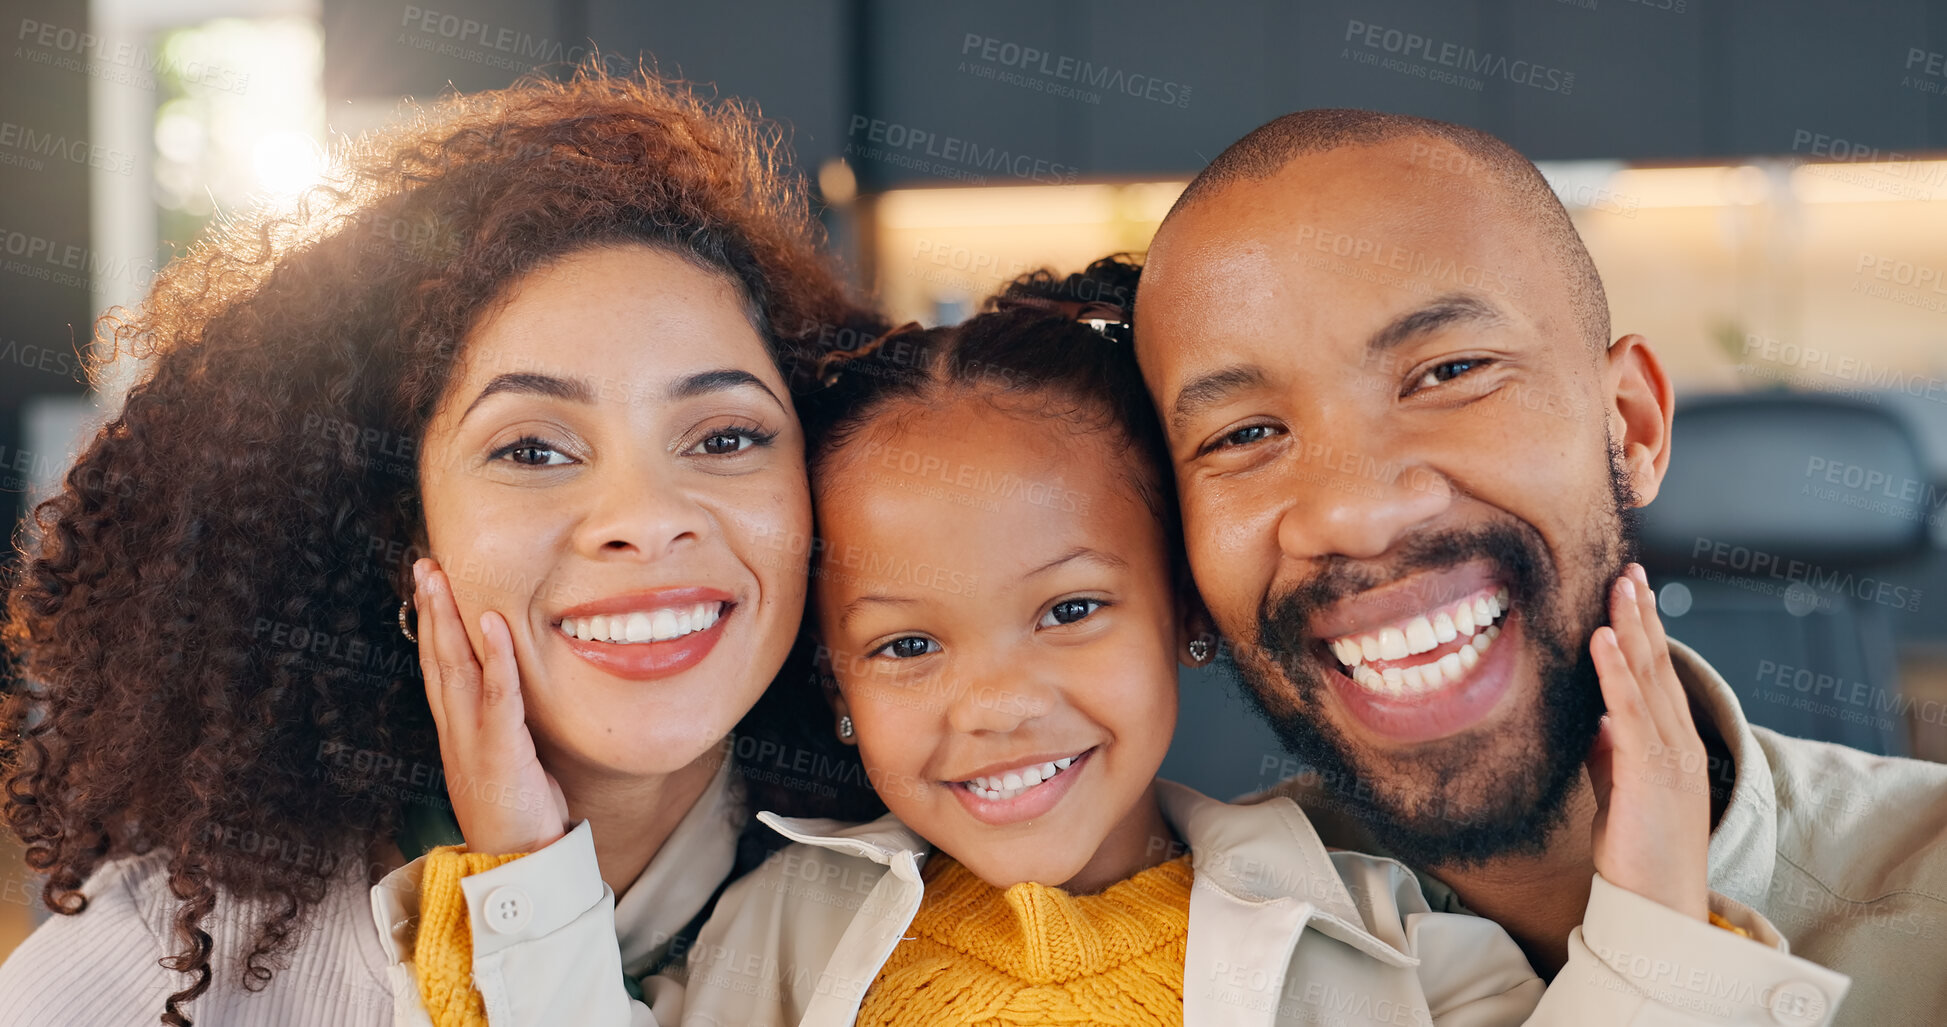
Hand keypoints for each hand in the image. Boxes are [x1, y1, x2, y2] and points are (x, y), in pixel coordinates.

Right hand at [414, 558, 568, 854]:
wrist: (516, 866)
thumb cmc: (519, 815)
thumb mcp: (506, 762)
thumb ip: (502, 728)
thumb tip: (510, 698)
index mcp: (457, 733)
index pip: (440, 669)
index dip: (433, 626)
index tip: (428, 587)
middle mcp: (457, 732)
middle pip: (438, 659)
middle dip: (430, 610)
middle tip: (423, 565)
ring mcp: (474, 741)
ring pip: (456, 669)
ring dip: (449, 620)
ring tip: (440, 579)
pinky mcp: (501, 751)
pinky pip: (498, 696)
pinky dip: (496, 657)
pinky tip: (492, 623)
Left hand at [1584, 563, 1709, 921]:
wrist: (1656, 904)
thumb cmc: (1636, 850)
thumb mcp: (1617, 789)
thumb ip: (1609, 752)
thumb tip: (1595, 718)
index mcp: (1670, 744)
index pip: (1657, 675)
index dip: (1643, 630)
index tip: (1629, 588)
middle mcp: (1677, 742)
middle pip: (1658, 665)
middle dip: (1641, 614)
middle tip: (1628, 568)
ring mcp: (1670, 756)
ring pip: (1649, 678)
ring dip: (1632, 627)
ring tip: (1619, 585)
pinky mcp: (1652, 774)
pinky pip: (1631, 712)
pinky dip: (1616, 672)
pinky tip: (1602, 638)